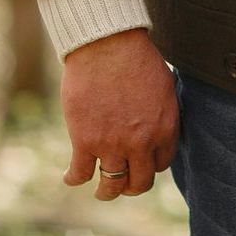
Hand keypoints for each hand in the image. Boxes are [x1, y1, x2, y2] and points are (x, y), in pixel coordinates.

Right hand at [61, 28, 177, 199]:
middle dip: (132, 185)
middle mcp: (141, 142)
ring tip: (102, 189)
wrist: (108, 44)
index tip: (141, 161)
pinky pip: (79, 175)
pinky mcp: (85, 142)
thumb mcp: (164, 87)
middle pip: (139, 183)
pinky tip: (71, 175)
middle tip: (124, 182)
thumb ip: (162, 114)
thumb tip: (158, 130)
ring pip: (111, 188)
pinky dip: (74, 178)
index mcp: (165, 128)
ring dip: (106, 191)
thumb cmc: (137, 58)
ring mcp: (112, 145)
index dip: (150, 164)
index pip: (161, 164)